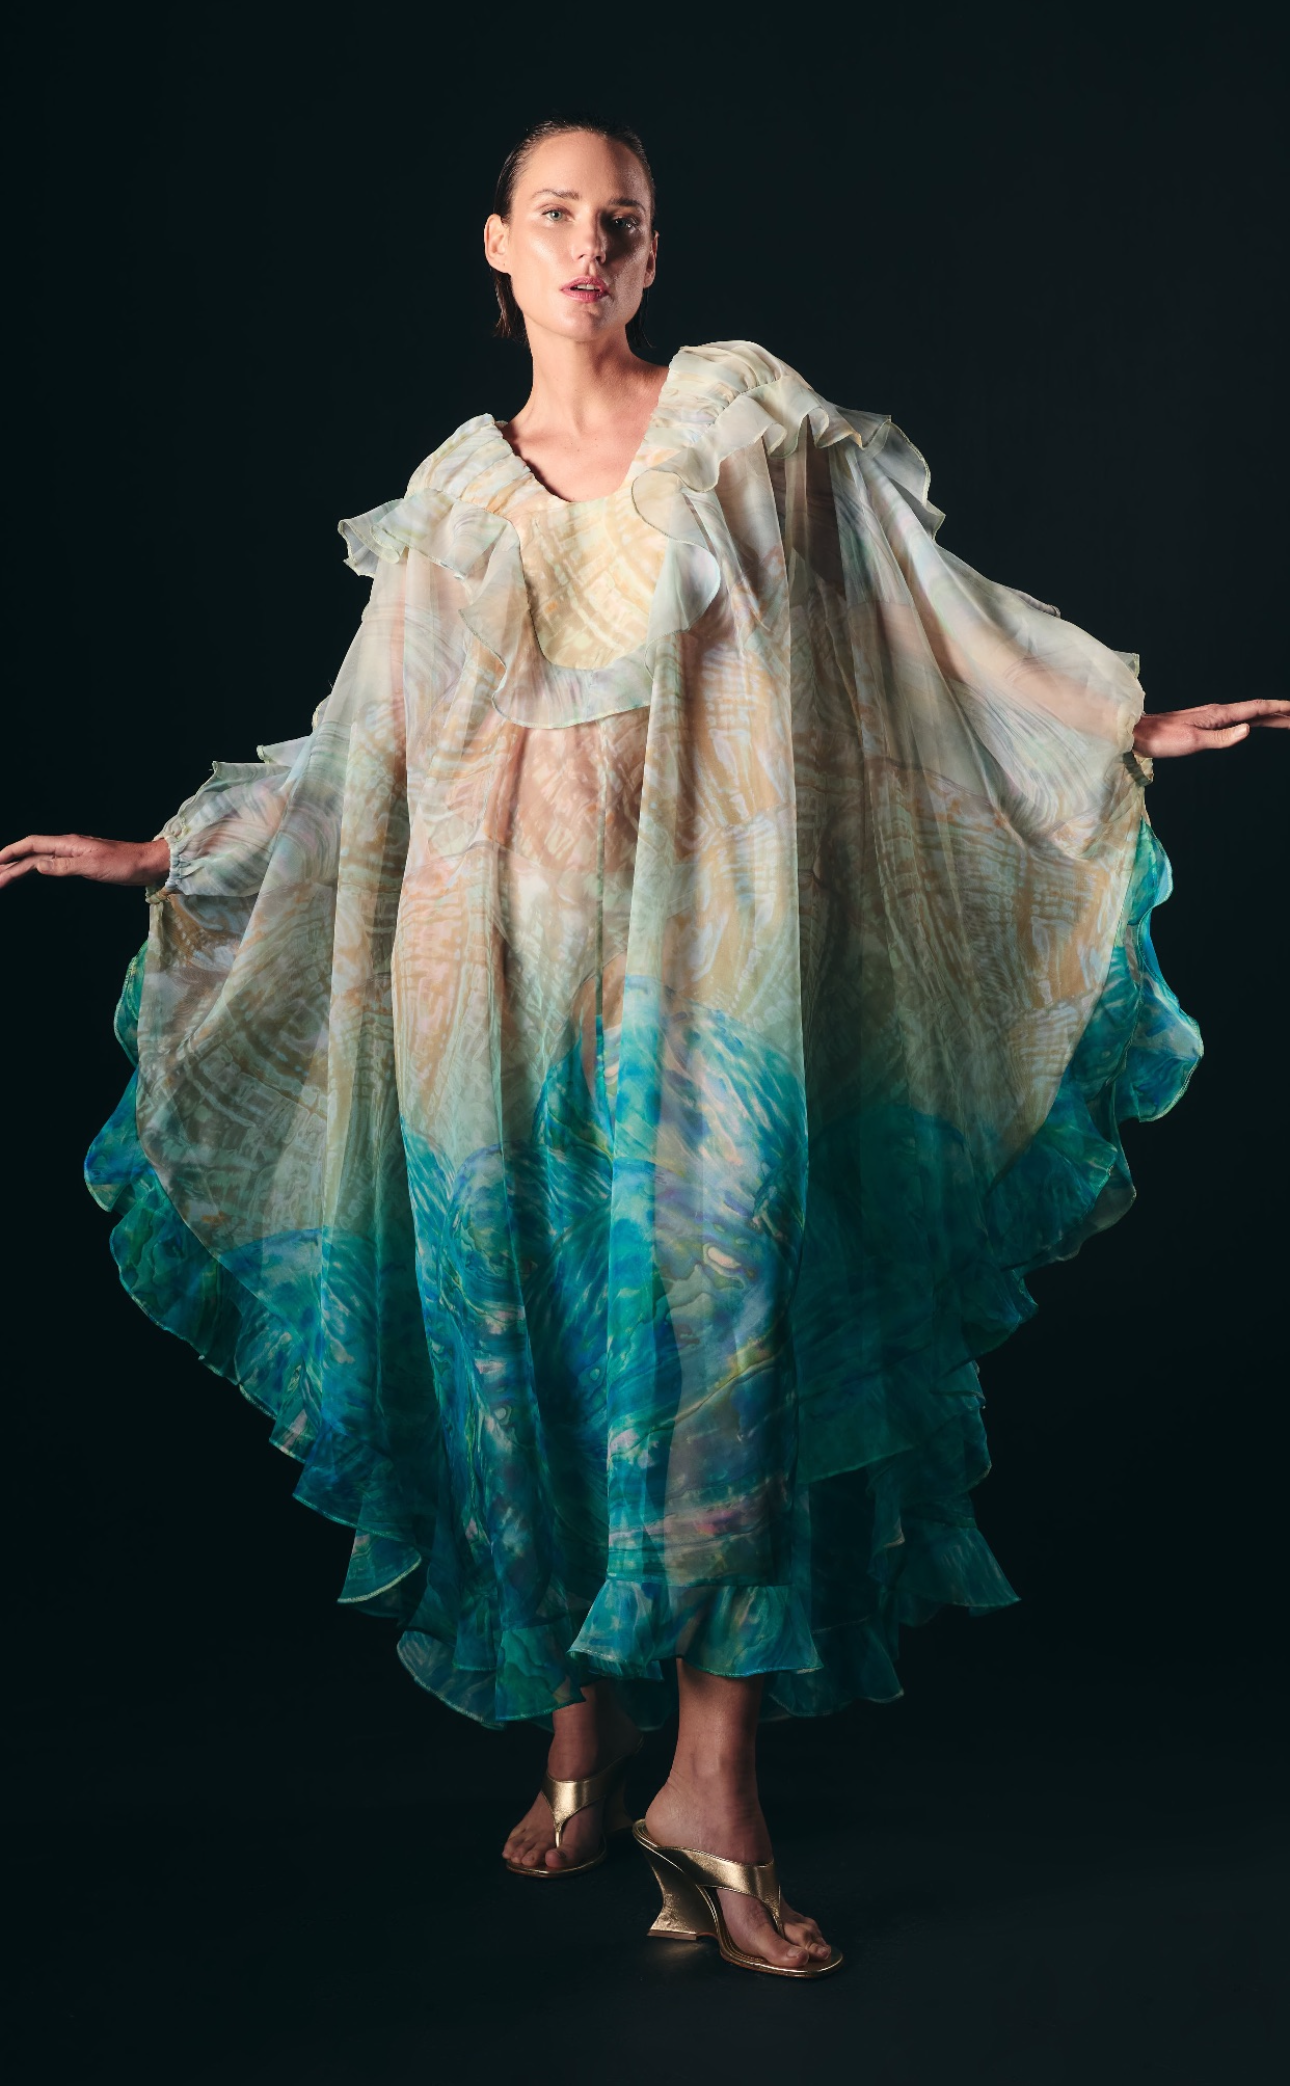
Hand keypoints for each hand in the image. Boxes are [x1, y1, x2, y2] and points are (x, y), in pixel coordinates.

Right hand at [0, 833, 170, 892]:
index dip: (12, 852)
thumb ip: (64, 866)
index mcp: (68, 844)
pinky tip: (32, 873)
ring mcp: (74, 855)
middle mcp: (68, 847)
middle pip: (32, 854)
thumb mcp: (93, 866)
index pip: (32, 845)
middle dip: (11, 865)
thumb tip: (38, 866)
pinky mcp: (81, 864)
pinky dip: (38, 870)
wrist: (146, 864)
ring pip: (40, 861)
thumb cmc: (124, 864)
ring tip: (5, 878)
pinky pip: (52, 866)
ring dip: (21, 869)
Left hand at [1133, 698, 1289, 756]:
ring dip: (1268, 717)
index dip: (1277, 708)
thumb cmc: (1162, 739)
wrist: (1139, 733)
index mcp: (1219, 714)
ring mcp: (1212, 716)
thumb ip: (1222, 737)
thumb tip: (1248, 730)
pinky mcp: (1206, 723)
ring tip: (1285, 720)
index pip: (1255, 709)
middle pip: (1256, 711)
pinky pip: (1237, 719)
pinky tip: (1254, 724)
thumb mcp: (1193, 742)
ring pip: (1248, 714)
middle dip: (1279, 713)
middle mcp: (1218, 712)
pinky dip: (1252, 720)